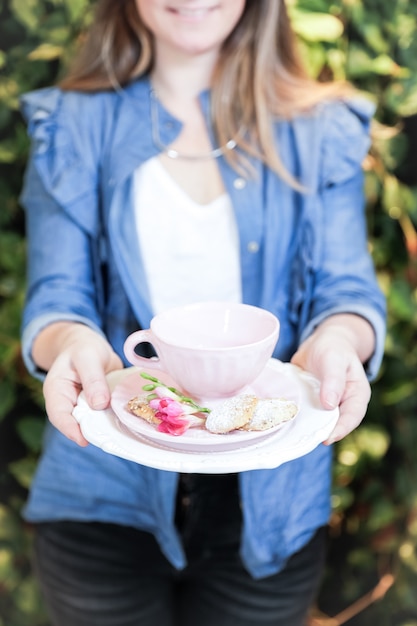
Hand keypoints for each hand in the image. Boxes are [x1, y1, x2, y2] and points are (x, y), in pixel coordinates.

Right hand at [39, 324, 122, 445]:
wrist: (91, 345)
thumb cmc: (83, 347)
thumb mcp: (87, 357)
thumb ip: (92, 378)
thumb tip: (99, 404)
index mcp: (57, 391)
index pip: (59, 415)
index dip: (70, 429)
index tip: (84, 440)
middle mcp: (69, 403)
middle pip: (77, 423)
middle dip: (92, 431)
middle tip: (109, 438)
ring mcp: (85, 407)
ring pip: (94, 423)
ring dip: (107, 428)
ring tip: (121, 433)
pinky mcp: (100, 407)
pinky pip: (106, 417)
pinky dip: (116, 420)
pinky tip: (128, 421)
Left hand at [290, 315, 373, 444]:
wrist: (321, 341)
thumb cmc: (333, 348)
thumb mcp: (334, 359)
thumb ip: (333, 380)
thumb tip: (330, 405)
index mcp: (357, 395)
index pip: (352, 417)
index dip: (341, 429)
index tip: (327, 438)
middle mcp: (343, 403)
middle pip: (335, 424)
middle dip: (322, 432)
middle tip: (307, 440)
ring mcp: (327, 405)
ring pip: (319, 422)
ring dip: (308, 428)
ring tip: (296, 435)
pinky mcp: (312, 404)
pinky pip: (306, 414)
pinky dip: (297, 418)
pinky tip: (286, 421)